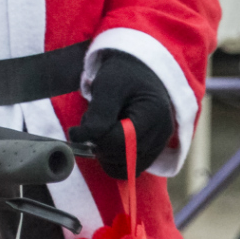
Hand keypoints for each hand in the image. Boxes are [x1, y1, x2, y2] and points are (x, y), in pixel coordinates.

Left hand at [69, 50, 173, 178]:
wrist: (139, 71)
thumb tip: (82, 139)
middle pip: (122, 158)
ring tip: (100, 129)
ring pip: (124, 168)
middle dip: (99, 145)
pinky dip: (112, 158)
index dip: (96, 139)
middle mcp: (162, 134)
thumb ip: (98, 113)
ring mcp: (159, 145)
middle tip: (89, 124)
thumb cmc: (123, 74)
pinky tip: (107, 138)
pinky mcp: (151, 152)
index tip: (77, 130)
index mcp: (154, 114)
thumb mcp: (108, 85)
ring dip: (104, 153)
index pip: (121, 142)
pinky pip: (128, 168)